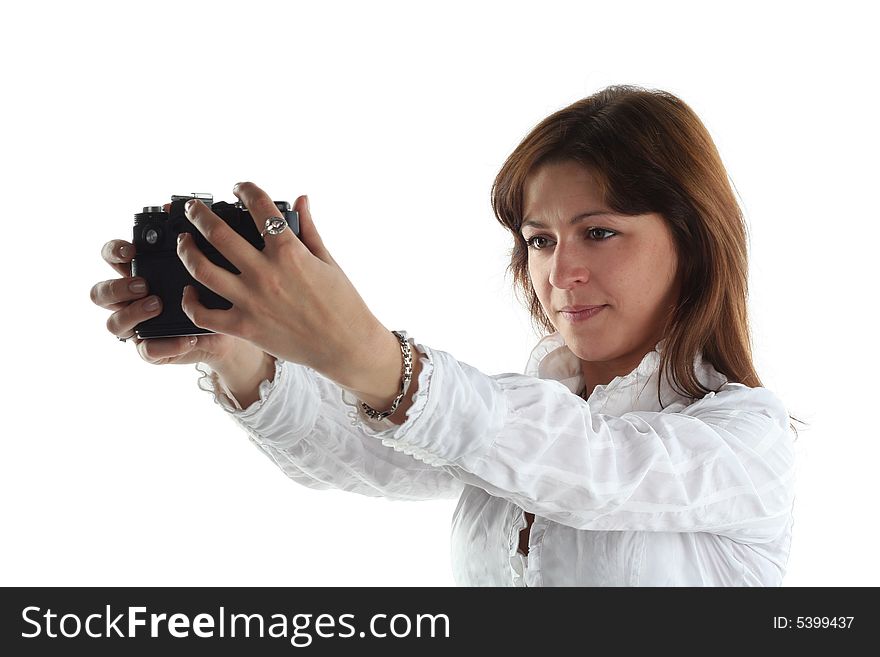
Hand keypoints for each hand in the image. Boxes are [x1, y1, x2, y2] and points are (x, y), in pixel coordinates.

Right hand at [90, 207, 249, 369]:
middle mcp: (131, 299)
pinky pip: (147, 351)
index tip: (131, 250)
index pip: (112, 257)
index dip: (114, 251)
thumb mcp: (208, 265)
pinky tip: (187, 339)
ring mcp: (138, 325)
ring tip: (158, 306)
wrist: (233, 329)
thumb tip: (176, 207)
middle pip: (100, 292)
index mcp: (140, 271)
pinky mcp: (154, 349)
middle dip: (117, 287)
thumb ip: (191, 241)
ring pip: (114, 323)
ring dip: (133, 314)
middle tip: (143, 285)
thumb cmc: (215, 291)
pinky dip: (166, 345)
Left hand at [176, 182, 391, 388]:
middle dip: (200, 214)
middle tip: (194, 209)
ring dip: (187, 250)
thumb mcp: (328, 260)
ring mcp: (252, 301)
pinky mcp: (244, 327)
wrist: (346, 346)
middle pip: (218, 234)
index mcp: (289, 252)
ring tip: (185, 241)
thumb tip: (301, 200)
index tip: (240, 187)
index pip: (260, 207)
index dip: (246, 190)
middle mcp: (266, 274)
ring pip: (202, 269)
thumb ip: (309, 228)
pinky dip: (191, 301)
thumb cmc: (343, 304)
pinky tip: (190, 290)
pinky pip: (204, 315)